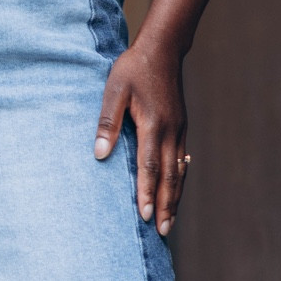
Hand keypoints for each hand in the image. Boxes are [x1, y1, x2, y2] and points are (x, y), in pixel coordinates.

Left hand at [93, 37, 188, 235]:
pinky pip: (182, 159)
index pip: (150, 167)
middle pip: (169, 176)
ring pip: (179, 171)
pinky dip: (179, 179)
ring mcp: (178, 129)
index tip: (146, 216)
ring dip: (175, 197)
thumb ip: (107, 122)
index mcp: (152, 125)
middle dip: (166, 205)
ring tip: (170, 221)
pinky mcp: (180, 126)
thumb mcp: (114, 91)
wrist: (162, 49)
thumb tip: (99, 154)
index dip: (148, 193)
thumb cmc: (133, 68)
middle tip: (163, 232)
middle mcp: (170, 131)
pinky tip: (177, 189)